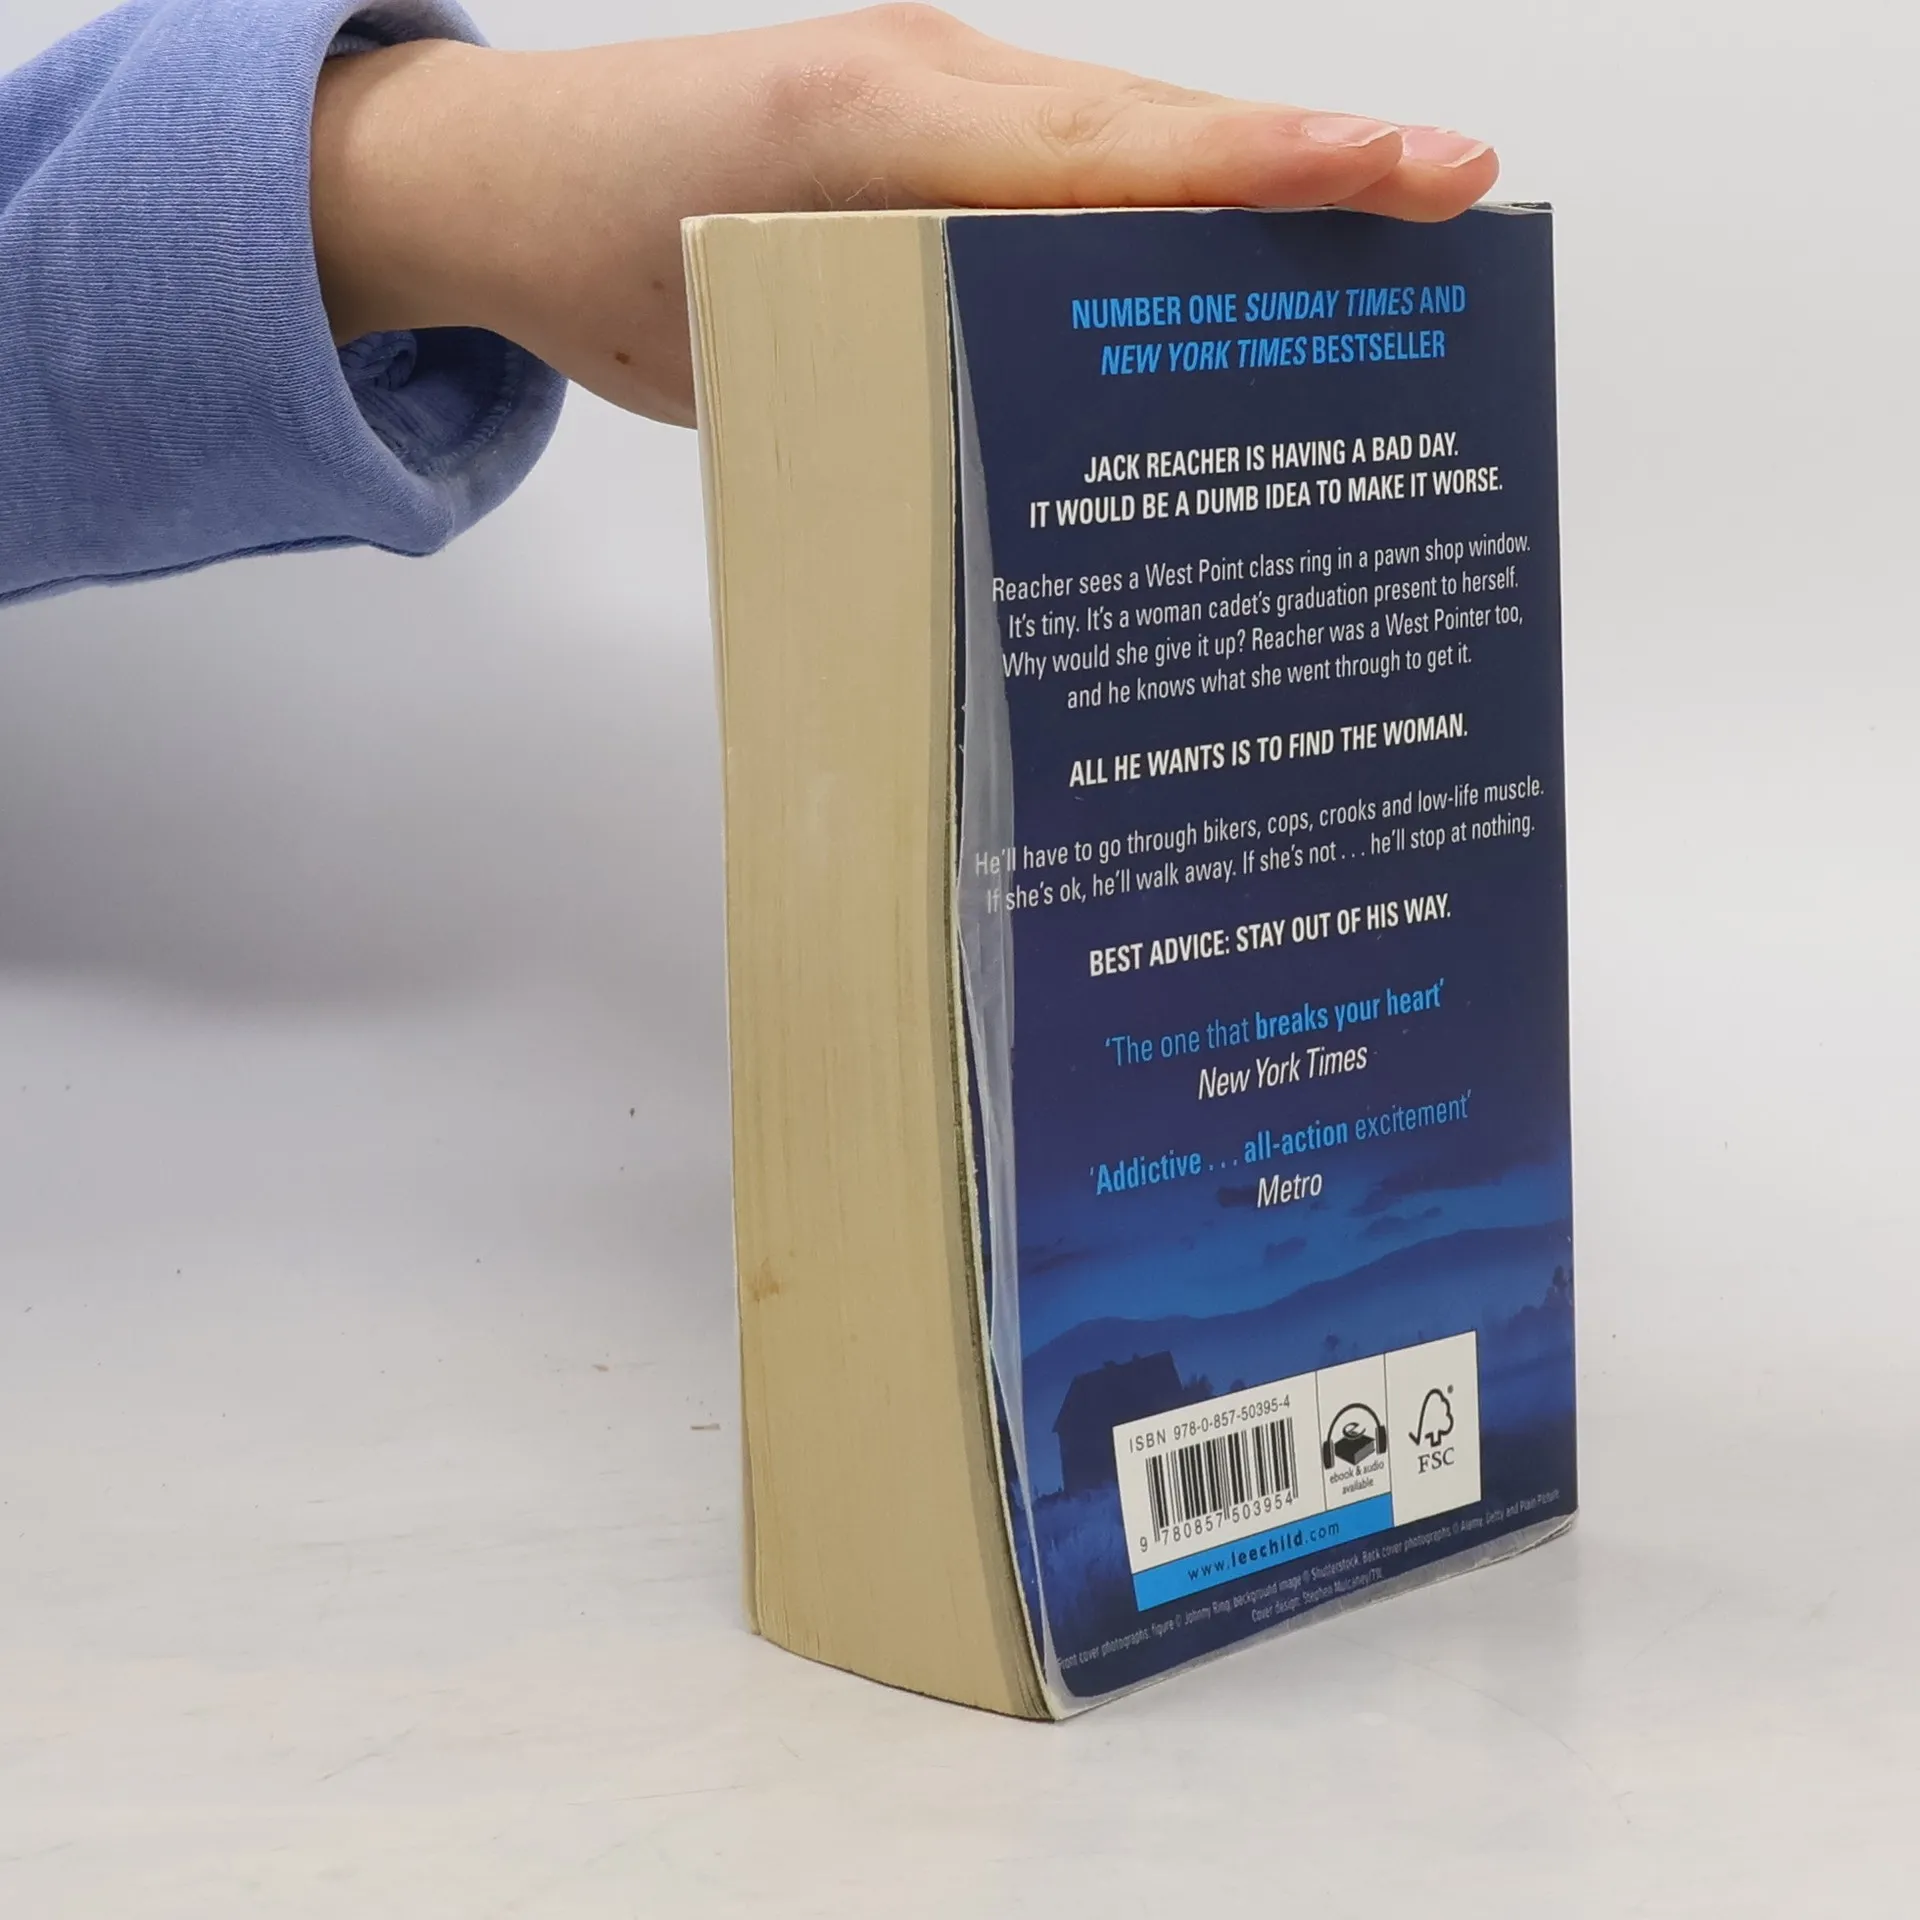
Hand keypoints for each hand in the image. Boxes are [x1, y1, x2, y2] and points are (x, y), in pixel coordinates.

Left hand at [311, 6, 1498, 425]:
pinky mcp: (929, 151)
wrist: (508, 187)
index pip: (1119, 143)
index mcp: (894, 119)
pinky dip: (1153, 228)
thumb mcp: (734, 317)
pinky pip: (1065, 186)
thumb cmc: (603, 236)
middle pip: (1160, 134)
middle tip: (1458, 203)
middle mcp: (940, 93)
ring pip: (1125, 156)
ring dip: (1249, 200)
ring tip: (1388, 249)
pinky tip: (1211, 292)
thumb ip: (883, 348)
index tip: (1405, 169)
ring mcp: (940, 111)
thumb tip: (1033, 435)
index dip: (1269, 164)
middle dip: (1313, 169)